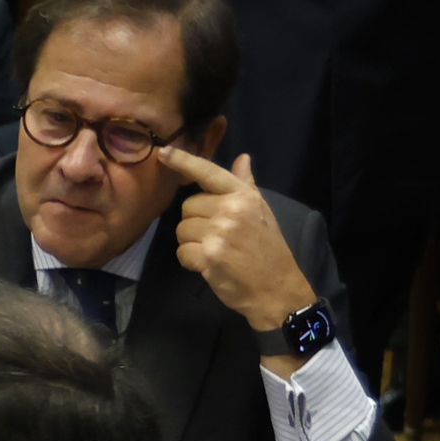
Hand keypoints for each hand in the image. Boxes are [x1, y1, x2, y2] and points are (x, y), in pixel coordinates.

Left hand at [159, 147, 316, 337]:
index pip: (209, 172)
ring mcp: (219, 233)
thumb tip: (242, 158)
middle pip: (187, 207)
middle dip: (195, 222)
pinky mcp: (209, 256)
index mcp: (243, 196)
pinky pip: (182, 252)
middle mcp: (231, 210)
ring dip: (192, 243)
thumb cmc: (267, 249)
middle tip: (217, 236)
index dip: (183, 161)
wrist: (276, 288)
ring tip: (215, 251)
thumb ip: (245, 185)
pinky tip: (209, 265)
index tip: (163, 152)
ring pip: (181, 230)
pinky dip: (190, 261)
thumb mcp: (261, 212)